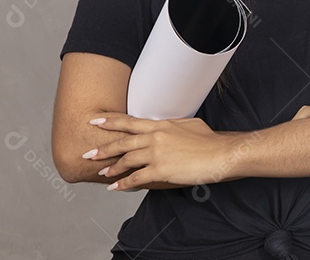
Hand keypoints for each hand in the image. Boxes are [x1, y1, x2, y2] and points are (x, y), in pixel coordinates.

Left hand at [81, 115, 232, 190]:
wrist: (220, 153)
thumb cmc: (210, 141)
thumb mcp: (190, 124)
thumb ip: (173, 126)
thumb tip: (167, 126)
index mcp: (162, 125)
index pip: (130, 123)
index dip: (111, 122)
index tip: (96, 121)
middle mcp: (156, 137)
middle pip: (122, 143)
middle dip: (102, 149)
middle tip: (88, 154)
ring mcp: (157, 154)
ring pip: (126, 161)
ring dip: (111, 168)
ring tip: (102, 173)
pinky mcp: (160, 170)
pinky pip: (135, 178)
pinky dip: (123, 184)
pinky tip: (116, 187)